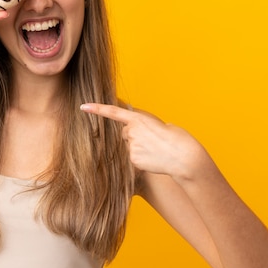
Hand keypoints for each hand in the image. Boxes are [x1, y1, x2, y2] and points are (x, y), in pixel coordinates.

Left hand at [80, 103, 209, 179]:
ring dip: (140, 148)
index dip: (97, 109)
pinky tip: (155, 159)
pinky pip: (134, 158)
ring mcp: (131, 146)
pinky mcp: (133, 159)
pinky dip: (143, 159)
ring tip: (157, 150)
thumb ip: (147, 127)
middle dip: (135, 136)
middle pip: (125, 133)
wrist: (185, 158)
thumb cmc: (179, 140)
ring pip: (130, 146)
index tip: (83, 107)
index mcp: (139, 118)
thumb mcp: (163, 126)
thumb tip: (141, 134)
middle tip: (153, 141)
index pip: (114, 112)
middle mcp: (132, 132)